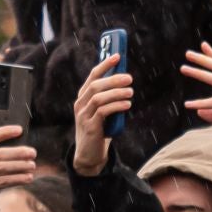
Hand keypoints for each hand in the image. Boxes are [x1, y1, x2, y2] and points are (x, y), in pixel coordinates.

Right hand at [72, 53, 132, 176]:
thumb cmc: (100, 131)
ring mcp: (83, 115)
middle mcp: (80, 103)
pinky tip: (127, 104)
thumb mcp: (104, 113)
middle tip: (129, 77)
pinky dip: (116, 106)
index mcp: (83, 97)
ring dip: (116, 93)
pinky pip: (102, 112)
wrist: (89, 155)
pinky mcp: (90, 127)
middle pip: (95, 85)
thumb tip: (126, 85)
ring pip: (98, 97)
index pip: (92, 76)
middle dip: (112, 79)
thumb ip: (110, 100)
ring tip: (131, 92)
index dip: (104, 65)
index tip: (117, 56)